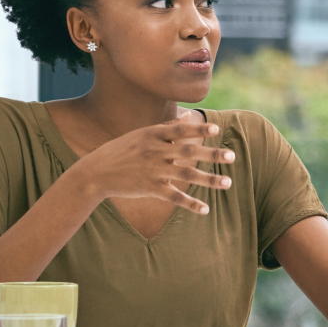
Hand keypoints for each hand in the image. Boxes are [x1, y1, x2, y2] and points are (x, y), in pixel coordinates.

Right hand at [65, 116, 232, 213]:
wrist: (95, 173)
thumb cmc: (121, 150)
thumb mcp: (142, 135)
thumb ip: (167, 127)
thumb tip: (190, 117)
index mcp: (152, 135)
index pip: (180, 131)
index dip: (198, 130)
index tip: (216, 130)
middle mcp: (154, 151)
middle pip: (187, 152)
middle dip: (211, 155)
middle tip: (232, 156)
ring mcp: (152, 170)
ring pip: (185, 175)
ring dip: (208, 180)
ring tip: (228, 183)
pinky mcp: (149, 188)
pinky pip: (173, 196)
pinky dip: (190, 203)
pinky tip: (205, 209)